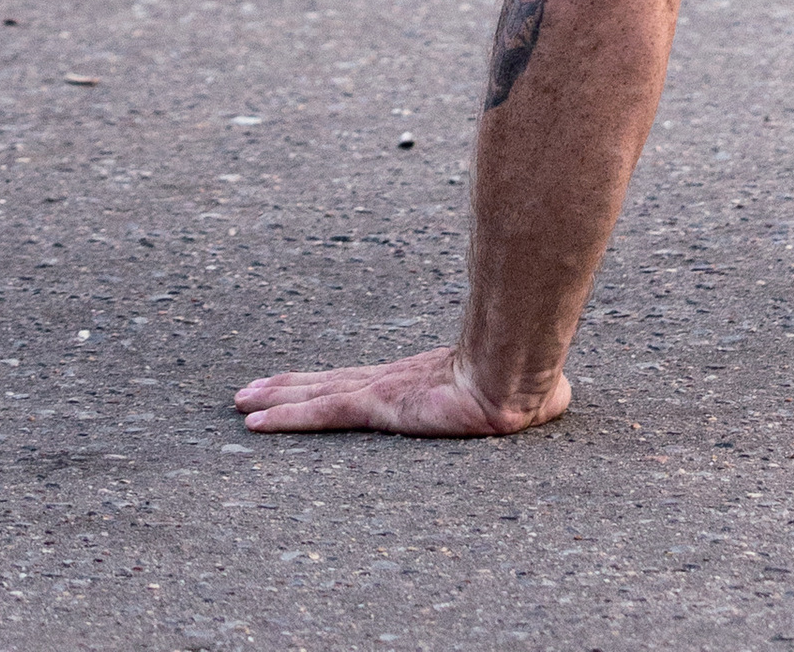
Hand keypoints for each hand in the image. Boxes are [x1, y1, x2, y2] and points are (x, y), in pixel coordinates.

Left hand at [234, 343, 569, 438]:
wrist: (518, 374)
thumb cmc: (525, 381)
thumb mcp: (517, 394)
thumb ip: (523, 398)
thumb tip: (554, 399)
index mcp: (418, 384)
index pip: (361, 385)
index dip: (327, 386)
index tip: (301, 386)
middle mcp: (392, 383)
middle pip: (328, 383)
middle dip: (287, 387)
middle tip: (248, 391)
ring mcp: (381, 390)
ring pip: (315, 395)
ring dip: (274, 399)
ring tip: (239, 403)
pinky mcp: (375, 402)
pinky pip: (319, 411)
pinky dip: (283, 415)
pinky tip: (254, 419)